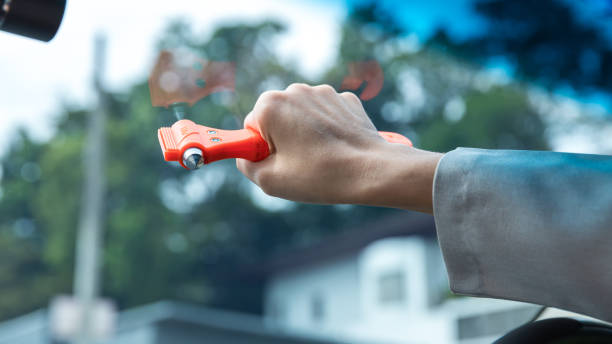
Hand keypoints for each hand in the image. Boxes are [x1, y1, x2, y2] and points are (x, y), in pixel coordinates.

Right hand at [236, 83, 441, 212]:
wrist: (372, 170)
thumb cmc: (320, 176)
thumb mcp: (270, 180)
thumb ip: (246, 165)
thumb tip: (244, 156)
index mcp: (270, 105)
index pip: (251, 128)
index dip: (262, 150)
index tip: (277, 163)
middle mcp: (295, 90)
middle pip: (276, 118)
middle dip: (282, 139)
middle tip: (299, 164)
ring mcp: (324, 92)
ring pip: (302, 116)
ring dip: (306, 134)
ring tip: (322, 158)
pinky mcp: (346, 100)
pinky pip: (326, 115)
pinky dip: (328, 130)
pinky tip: (338, 148)